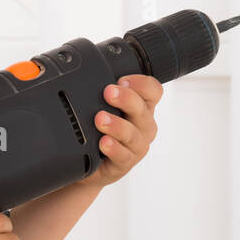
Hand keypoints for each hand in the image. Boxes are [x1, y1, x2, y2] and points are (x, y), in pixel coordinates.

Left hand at [76, 74, 162, 190]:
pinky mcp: (124, 163)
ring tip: (100, 119)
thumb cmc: (101, 132)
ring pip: (132, 133)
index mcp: (142, 107)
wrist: (91, 166)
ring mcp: (135, 145)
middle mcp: (143, 125)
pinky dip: (114, 148)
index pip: (153, 90)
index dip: (141, 83)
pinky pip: (123, 156)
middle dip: (126, 98)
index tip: (122, 79)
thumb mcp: (105, 108)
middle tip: (108, 92)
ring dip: (117, 125)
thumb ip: (103, 93)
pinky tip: (104, 143)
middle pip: (143, 109)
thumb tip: (86, 73)